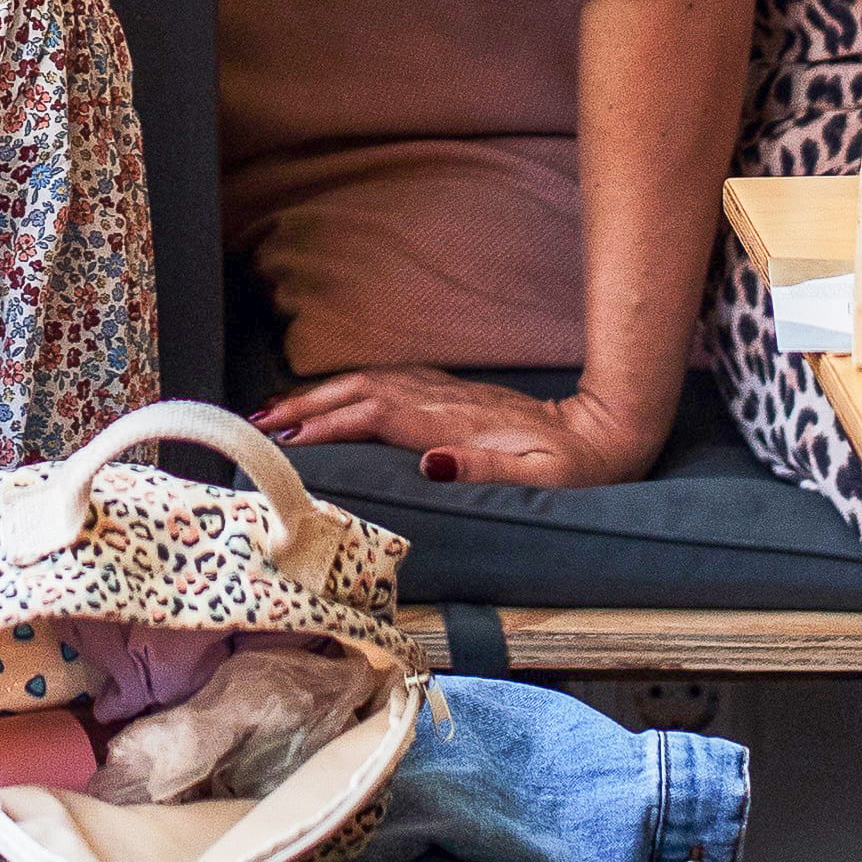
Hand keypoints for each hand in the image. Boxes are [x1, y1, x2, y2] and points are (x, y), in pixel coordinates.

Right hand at [267, 368, 656, 487]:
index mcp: (455, 421)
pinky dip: (348, 390)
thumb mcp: (540, 478)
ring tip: (275, 412)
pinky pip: (385, 385)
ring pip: (368, 383)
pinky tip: (331, 400)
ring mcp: (446, 392)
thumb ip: (481, 468)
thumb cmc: (573, 466)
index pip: (375, 417)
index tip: (286, 441)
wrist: (604, 432)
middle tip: (257, 423)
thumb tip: (426, 463)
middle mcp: (443, 399)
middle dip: (306, 405)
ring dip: (320, 394)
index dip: (328, 426)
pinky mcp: (451, 395)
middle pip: (360, 392)